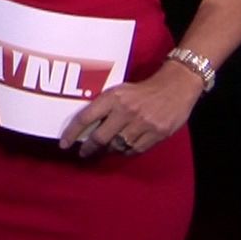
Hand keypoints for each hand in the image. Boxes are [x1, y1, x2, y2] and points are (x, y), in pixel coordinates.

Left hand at [59, 63, 203, 157]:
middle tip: (83, 153)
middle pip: (100, 137)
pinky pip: (134, 150)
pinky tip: (123, 148)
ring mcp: (142, 124)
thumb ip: (105, 106)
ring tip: (104, 150)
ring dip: (108, 150)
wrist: (175, 86)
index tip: (64, 144)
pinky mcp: (157, 133)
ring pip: (117, 146)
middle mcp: (126, 111)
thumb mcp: (119, 90)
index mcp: (113, 97)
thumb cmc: (142, 90)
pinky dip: (126, 151)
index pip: (85, 117)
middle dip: (88, 148)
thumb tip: (86, 126)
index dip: (72, 133)